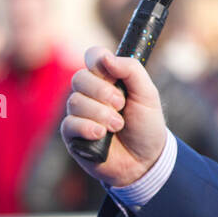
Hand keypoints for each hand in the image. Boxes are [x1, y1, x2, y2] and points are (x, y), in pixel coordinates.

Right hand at [61, 47, 168, 188]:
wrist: (145, 160)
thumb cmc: (146, 125)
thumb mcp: (148, 94)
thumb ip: (131, 70)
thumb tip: (105, 57)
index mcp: (109, 78)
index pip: (92, 56)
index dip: (97, 60)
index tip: (111, 72)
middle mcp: (90, 93)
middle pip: (80, 78)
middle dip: (103, 92)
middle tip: (121, 105)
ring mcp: (80, 113)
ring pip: (75, 101)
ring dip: (101, 114)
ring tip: (118, 125)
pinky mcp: (72, 135)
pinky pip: (69, 123)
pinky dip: (88, 127)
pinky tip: (101, 135)